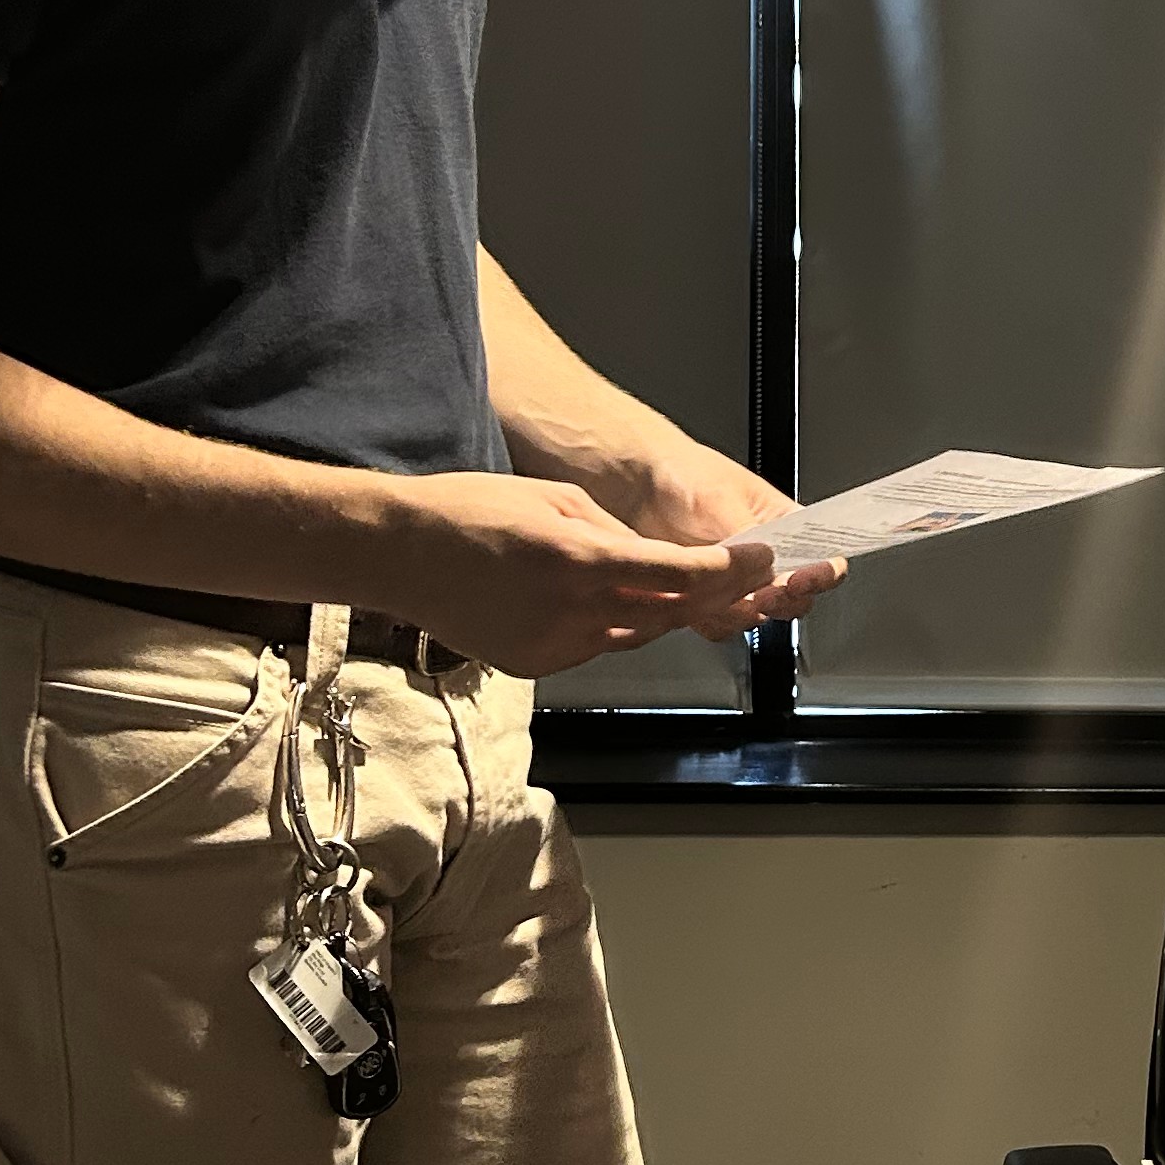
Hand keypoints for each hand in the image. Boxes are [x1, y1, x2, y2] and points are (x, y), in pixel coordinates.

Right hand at [375, 471, 834, 676]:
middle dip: (709, 594)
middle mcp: (575, 611)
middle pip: (669, 613)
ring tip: (661, 584)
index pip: (684, 576)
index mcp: (585, 560)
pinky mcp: (536, 664)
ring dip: (655, 612)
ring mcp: (555, 645)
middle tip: (739, 576)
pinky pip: (594, 647)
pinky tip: (593, 602)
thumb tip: (656, 558)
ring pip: (634, 635)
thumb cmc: (472, 512)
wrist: (400, 553)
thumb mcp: (558, 500)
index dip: (733, 572)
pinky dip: (608, 627)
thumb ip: (615, 534)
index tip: (763, 561)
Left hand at [592, 442, 844, 616]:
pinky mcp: (703, 599)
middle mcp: (765, 558)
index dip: (822, 575)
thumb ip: (748, 537)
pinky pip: (719, 624)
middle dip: (780, 601)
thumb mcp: (720, 500)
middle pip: (795, 599)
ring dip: (741, 612)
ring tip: (718, 592)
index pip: (825, 557)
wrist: (629, 484)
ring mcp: (735, 582)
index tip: (801, 578)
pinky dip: (707, 618)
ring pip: (757, 616)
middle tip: (761, 594)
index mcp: (786, 526)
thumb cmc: (680, 474)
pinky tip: (691, 596)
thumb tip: (770, 568)